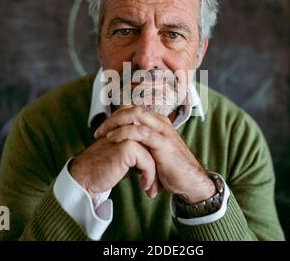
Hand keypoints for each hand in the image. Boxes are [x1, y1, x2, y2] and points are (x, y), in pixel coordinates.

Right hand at [69, 136, 160, 198]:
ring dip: (155, 175)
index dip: (156, 159)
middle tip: (157, 186)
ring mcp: (128, 135)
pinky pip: (148, 162)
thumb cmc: (102, 168)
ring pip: (154, 155)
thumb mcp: (124, 157)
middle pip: (154, 146)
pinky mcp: (128, 147)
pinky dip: (149, 176)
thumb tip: (157, 159)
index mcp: (128, 126)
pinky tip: (143, 185)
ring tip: (151, 188)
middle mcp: (129, 127)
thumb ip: (139, 152)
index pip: (151, 140)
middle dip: (158, 168)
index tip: (156, 177)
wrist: (85, 176)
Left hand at [94, 106, 215, 203]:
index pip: (134, 109)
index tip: (102, 128)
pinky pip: (140, 132)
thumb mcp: (154, 153)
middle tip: (99, 130)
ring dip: (115, 122)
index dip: (116, 115)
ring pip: (136, 115)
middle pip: (132, 108)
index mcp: (158, 122)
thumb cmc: (171, 169)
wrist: (190, 182)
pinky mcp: (163, 143)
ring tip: (102, 134)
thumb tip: (123, 146)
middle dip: (113, 116)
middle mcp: (161, 123)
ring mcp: (163, 131)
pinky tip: (112, 139)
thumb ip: (142, 145)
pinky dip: (124, 133)